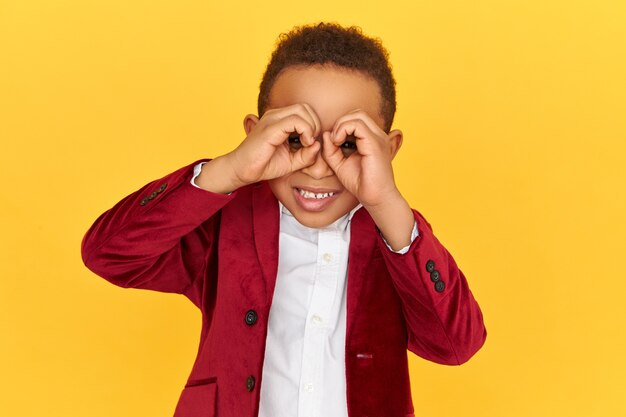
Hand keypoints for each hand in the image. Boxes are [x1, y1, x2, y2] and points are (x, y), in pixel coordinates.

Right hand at [199, 104, 321, 192]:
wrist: (241, 170)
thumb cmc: (264, 164)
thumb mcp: (292, 161)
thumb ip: (307, 154)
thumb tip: (318, 144)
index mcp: (279, 119)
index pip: (304, 111)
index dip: (314, 125)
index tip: (311, 144)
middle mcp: (275, 115)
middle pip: (305, 107)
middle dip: (315, 124)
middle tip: (310, 143)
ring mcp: (272, 119)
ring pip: (302, 110)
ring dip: (311, 127)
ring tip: (307, 143)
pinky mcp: (270, 128)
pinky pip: (295, 121)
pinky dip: (306, 131)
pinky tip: (304, 144)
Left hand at [322, 110, 413, 249]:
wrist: (375, 197)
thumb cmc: (361, 183)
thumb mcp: (340, 164)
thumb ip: (331, 149)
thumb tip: (326, 134)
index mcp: (371, 138)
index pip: (355, 119)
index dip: (341, 126)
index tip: (333, 144)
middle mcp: (377, 135)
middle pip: (357, 113)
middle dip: (340, 123)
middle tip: (334, 141)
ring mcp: (378, 138)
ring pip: (357, 116)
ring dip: (341, 125)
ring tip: (336, 142)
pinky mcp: (375, 144)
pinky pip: (357, 125)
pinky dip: (343, 129)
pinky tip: (338, 143)